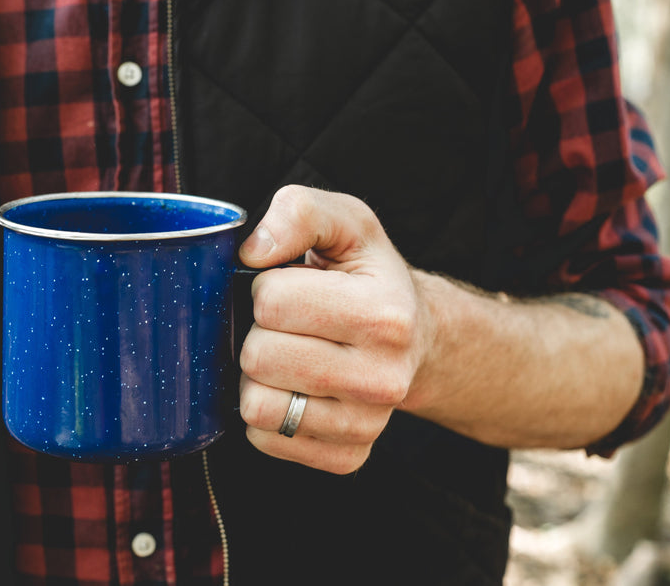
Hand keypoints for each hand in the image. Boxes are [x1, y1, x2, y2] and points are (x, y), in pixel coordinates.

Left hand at [237, 186, 430, 473]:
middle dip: (258, 332)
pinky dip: (267, 412)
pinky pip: (267, 440)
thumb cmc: (369, 274)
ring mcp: (369, 424)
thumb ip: (300, 212)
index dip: (266, 286)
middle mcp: (384, 377)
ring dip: (257, 376)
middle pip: (259, 357)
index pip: (271, 302)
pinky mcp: (348, 456)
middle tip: (288, 324)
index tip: (291, 285)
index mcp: (385, 314)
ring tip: (287, 353)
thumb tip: (252, 252)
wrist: (416, 335)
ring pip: (258, 407)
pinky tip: (293, 387)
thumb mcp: (346, 222)